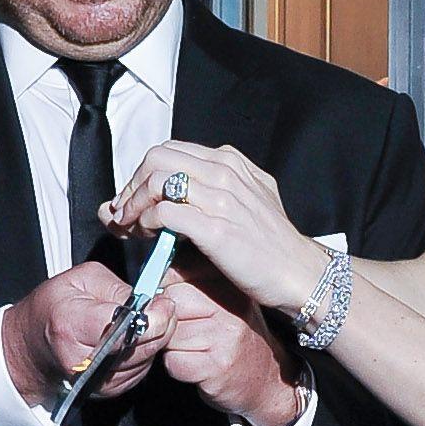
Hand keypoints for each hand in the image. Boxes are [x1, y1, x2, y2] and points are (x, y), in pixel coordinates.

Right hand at [2, 259, 157, 409]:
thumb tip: (150, 300)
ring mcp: (96, 380)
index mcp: (71, 326)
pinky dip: (144, 354)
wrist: (33, 347)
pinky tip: (132, 340)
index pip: (125, 328)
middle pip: (142, 347)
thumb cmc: (53, 309)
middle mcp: (82, 360)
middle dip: (161, 326)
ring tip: (142, 323)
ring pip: (147, 359)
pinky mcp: (108, 390)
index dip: (154, 316)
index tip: (164, 304)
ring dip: (153, 340)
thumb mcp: (80, 280)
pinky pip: (142, 370)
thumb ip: (117, 287)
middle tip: (162, 309)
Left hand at [107, 143, 322, 322]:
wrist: (301, 273)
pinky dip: (147, 223)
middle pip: (156, 159)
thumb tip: (163, 197)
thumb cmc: (272, 246)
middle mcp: (224, 173)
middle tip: (123, 214)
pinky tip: (149, 237)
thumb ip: (207, 193)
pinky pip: (165, 213)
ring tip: (131, 228)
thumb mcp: (247, 201)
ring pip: (156, 181)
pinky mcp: (216, 229)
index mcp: (230, 162)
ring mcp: (221, 199)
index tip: (132, 201)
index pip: (169, 152)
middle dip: (131, 186)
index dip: (141, 175)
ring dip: (133, 204)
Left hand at [138, 258, 306, 425]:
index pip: (177, 269)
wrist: (267, 381)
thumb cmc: (236, 339)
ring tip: (199, 349)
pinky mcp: (218, 365)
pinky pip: (173, 362)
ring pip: (168, 334)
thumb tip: (151, 277)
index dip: (168, 288)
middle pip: (170, 301)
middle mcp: (232, 303)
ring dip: (174, 347)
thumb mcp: (224, 299)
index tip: (180, 303)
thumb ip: (193, 282)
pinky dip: (179, 368)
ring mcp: (226, 334)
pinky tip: (200, 366)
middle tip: (192, 331)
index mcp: (230, 281)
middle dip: (170, 320)